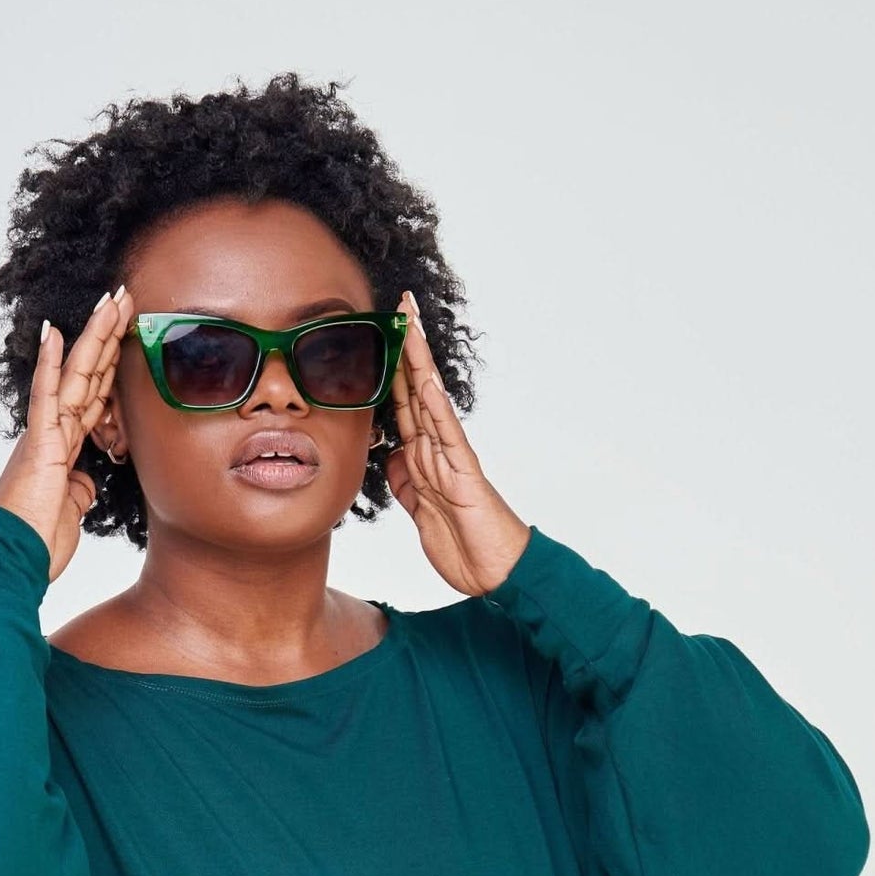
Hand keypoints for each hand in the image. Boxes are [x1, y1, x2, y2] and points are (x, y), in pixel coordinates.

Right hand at [0, 285, 135, 580]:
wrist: (14, 558)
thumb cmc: (38, 541)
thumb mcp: (72, 510)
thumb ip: (80, 488)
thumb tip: (86, 481)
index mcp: (65, 447)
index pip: (95, 395)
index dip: (112, 364)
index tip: (127, 332)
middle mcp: (54, 432)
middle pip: (88, 375)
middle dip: (108, 336)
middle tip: (125, 298)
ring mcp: (46, 434)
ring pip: (75, 377)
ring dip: (93, 337)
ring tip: (109, 301)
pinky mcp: (39, 444)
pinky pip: (46, 399)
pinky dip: (50, 366)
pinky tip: (54, 333)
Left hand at [385, 289, 531, 598]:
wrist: (494, 572)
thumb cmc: (463, 542)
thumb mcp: (420, 509)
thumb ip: (405, 480)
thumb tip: (389, 455)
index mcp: (424, 456)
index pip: (403, 402)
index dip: (390, 369)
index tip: (380, 333)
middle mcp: (438, 448)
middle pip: (417, 388)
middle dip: (407, 347)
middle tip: (398, 304)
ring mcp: (452, 457)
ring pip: (431, 400)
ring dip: (420, 362)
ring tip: (410, 323)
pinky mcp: (465, 474)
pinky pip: (449, 435)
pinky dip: (437, 408)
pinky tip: (427, 380)